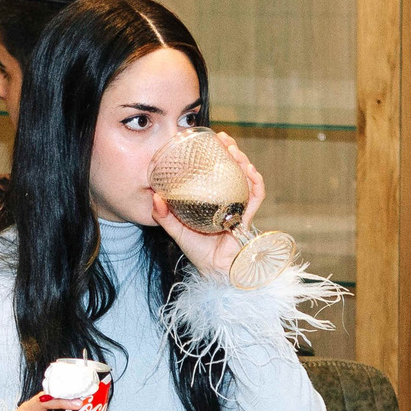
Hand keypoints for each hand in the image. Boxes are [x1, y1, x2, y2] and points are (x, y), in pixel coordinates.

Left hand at [152, 131, 265, 280]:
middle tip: (225, 140)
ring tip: (235, 152)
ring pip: (246, 178)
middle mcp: (228, 199)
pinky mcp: (247, 217)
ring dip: (243, 162)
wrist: (214, 271)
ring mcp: (239, 207)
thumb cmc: (198, 251)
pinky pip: (255, 197)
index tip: (212, 139)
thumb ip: (164, 216)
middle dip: (233, 152)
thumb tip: (154, 197)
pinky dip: (255, 183)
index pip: (217, 170)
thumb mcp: (176, 230)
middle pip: (234, 169)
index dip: (217, 154)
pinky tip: (250, 172)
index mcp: (213, 198)